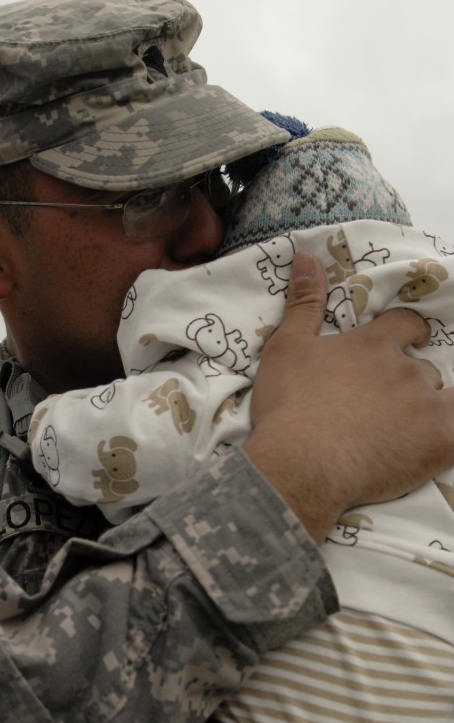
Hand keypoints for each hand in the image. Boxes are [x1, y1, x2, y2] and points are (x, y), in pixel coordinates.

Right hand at [245, 253, 453, 540]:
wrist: (300, 465)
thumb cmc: (288, 407)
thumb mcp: (285, 348)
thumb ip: (303, 303)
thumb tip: (307, 257)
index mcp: (372, 345)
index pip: (406, 324)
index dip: (410, 332)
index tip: (411, 340)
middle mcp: (404, 370)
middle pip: (423, 369)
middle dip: (411, 381)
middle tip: (388, 403)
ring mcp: (425, 406)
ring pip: (442, 399)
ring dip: (427, 409)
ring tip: (402, 429)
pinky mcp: (438, 443)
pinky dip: (448, 433)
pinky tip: (431, 443)